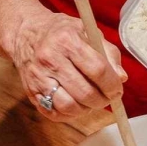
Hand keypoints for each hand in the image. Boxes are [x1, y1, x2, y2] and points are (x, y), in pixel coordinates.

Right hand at [5, 6, 126, 121]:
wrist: (25, 33)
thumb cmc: (61, 31)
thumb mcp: (88, 31)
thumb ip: (108, 53)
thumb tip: (121, 77)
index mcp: (67, 40)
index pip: (97, 69)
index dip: (112, 84)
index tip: (117, 89)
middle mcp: (50, 59)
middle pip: (84, 92)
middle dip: (102, 100)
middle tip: (108, 98)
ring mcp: (38, 77)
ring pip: (68, 106)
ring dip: (86, 109)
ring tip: (92, 102)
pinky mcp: (31, 92)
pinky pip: (53, 112)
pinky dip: (69, 114)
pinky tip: (76, 104)